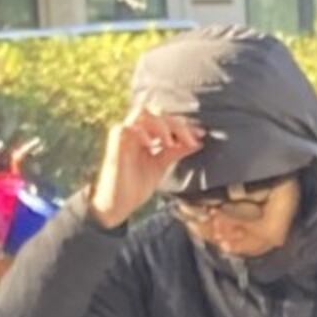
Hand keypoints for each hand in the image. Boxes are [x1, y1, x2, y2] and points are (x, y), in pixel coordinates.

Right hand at [88, 112, 201, 226]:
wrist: (119, 204)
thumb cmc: (137, 185)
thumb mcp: (162, 165)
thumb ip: (177, 151)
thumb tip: (199, 142)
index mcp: (145, 134)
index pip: (165, 119)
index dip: (183, 125)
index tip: (201, 134)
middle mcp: (134, 130)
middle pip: (156, 112)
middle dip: (175, 123)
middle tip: (190, 139)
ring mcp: (123, 135)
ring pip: (142, 113)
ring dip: (160, 125)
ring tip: (170, 143)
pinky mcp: (114, 144)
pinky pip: (126, 128)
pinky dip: (141, 133)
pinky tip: (152, 145)